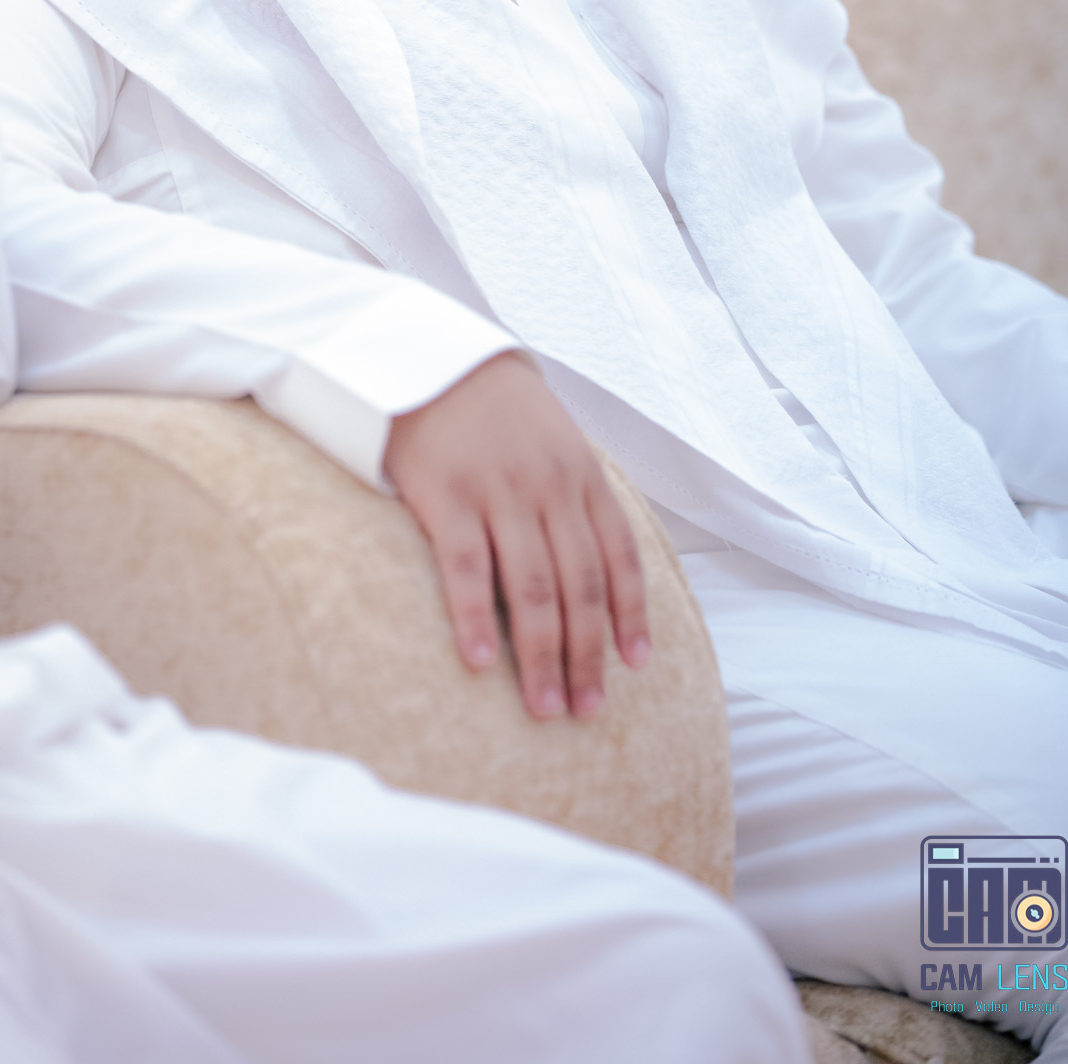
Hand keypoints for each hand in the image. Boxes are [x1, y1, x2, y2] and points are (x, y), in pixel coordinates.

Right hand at [384, 352, 650, 719]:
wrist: (430, 357)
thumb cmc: (495, 413)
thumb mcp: (554, 442)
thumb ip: (575, 497)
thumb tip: (596, 568)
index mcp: (582, 475)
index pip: (620, 555)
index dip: (631, 613)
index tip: (637, 664)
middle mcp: (550, 486)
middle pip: (581, 585)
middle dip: (588, 655)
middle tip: (588, 710)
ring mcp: (499, 490)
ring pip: (533, 587)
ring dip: (543, 655)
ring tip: (545, 707)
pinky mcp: (446, 494)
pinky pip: (466, 567)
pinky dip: (476, 618)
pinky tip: (480, 662)